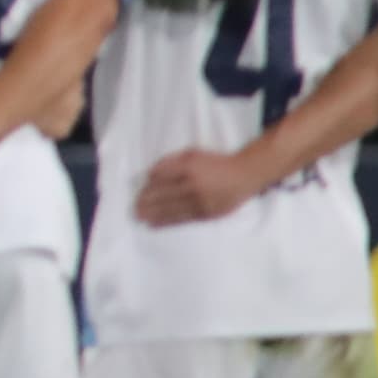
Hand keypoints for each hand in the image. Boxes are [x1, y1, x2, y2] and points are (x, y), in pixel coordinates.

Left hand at [134, 143, 266, 224]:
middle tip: (133, 207)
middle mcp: (192, 184)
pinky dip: (166, 222)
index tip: (139, 190)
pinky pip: (181, 219)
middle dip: (145, 201)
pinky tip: (154, 224)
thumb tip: (150, 173)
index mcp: (187, 167)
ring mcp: (199, 201)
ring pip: (169, 209)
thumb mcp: (192, 153)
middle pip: (161, 194)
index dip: (147, 185)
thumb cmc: (216, 163)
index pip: (159, 177)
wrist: (244, 175)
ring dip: (151, 213)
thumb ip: (170, 161)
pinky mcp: (206, 213)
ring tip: (138, 217)